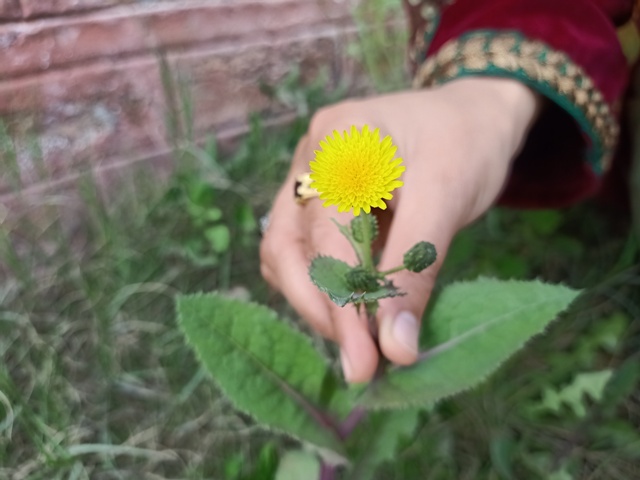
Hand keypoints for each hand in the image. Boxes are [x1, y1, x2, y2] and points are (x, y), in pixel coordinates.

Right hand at [260, 77, 539, 381]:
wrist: (472, 116)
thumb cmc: (466, 143)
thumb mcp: (448, 198)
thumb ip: (416, 269)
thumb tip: (396, 348)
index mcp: (339, 141)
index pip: (326, 236)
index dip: (343, 302)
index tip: (367, 361)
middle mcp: (308, 158)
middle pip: (286, 247)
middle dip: (319, 309)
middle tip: (360, 362)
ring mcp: (306, 178)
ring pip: (285, 253)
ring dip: (315, 301)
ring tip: (357, 339)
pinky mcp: (316, 200)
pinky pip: (301, 250)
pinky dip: (320, 285)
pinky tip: (352, 308)